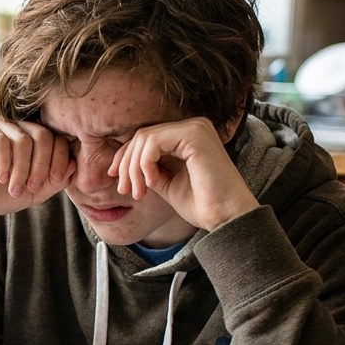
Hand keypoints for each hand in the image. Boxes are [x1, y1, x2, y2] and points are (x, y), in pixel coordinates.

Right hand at [0, 119, 75, 227]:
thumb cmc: (2, 194)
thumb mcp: (36, 192)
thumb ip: (56, 180)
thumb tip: (72, 164)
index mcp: (37, 139)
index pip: (58, 139)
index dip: (59, 160)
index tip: (52, 182)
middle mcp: (20, 128)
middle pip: (43, 136)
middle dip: (41, 166)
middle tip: (33, 188)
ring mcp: (1, 126)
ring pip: (23, 139)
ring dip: (21, 169)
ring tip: (14, 189)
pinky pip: (0, 141)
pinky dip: (4, 163)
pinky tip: (1, 178)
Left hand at [108, 117, 258, 231]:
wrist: (226, 218)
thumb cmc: (202, 204)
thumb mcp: (167, 183)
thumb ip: (149, 169)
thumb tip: (124, 165)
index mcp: (188, 136)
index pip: (146, 138)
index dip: (126, 158)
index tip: (119, 181)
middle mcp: (193, 127)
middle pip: (142, 136)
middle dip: (127, 165)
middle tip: (126, 191)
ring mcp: (195, 128)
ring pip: (144, 138)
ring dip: (134, 168)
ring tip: (138, 192)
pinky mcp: (194, 135)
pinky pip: (153, 142)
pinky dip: (145, 164)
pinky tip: (151, 183)